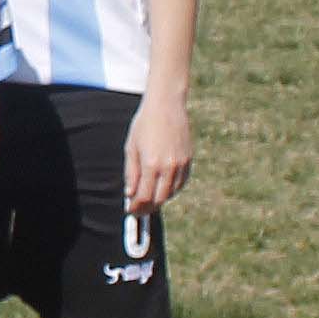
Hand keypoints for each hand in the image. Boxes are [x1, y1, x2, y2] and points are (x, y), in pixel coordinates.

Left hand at [124, 89, 191, 213]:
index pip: (144, 196)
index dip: (136, 207)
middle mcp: (168, 167)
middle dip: (147, 207)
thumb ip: (130, 173)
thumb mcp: (131, 148)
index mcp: (151, 164)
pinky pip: (181, 183)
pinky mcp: (189, 160)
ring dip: (159, 199)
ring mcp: (181, 164)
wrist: (166, 106)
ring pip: (171, 193)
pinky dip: (171, 190)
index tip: (130, 210)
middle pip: (159, 199)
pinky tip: (162, 188)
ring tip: (148, 199)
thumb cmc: (144, 125)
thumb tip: (130, 194)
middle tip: (138, 210)